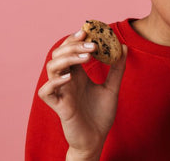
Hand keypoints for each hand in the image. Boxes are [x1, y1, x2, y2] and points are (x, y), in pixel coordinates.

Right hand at [38, 29, 126, 159]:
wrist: (97, 139)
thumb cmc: (101, 114)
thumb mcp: (112, 88)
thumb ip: (117, 68)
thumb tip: (123, 47)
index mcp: (77, 73)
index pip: (70, 49)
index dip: (75, 39)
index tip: (88, 30)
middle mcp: (66, 80)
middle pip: (59, 54)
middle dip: (73, 45)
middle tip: (92, 45)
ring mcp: (61, 92)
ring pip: (51, 68)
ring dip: (67, 58)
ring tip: (86, 57)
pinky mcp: (58, 107)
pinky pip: (46, 92)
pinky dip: (55, 82)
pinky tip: (70, 77)